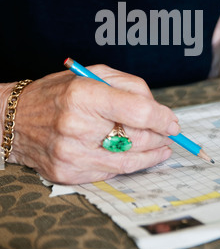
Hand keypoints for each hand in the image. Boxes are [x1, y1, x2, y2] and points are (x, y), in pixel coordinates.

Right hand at [6, 65, 179, 183]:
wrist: (16, 120)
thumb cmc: (59, 93)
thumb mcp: (93, 74)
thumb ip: (130, 87)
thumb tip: (159, 110)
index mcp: (85, 94)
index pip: (137, 111)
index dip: (162, 118)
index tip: (173, 122)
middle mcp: (77, 125)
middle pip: (136, 138)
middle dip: (159, 136)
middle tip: (168, 132)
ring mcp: (71, 154)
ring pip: (128, 160)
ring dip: (152, 154)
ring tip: (162, 147)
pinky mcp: (68, 173)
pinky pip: (111, 173)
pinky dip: (130, 164)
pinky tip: (140, 157)